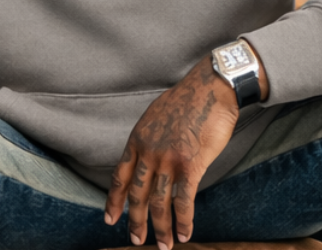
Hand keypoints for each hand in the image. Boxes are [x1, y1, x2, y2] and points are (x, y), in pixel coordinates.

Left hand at [105, 55, 239, 249]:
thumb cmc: (188, 99)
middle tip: (136, 240)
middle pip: (137, 194)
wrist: (210, 87)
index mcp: (138, 139)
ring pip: (159, 202)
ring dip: (161, 228)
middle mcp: (149, 151)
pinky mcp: (191, 165)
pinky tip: (184, 234)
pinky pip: (184, 201)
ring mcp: (168, 159)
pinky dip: (183, 221)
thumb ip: (149, 138)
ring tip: (164, 245)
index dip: (114, 200)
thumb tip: (147, 155)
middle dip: (136, 221)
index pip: (120, 176)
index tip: (110, 218)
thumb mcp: (156, 115)